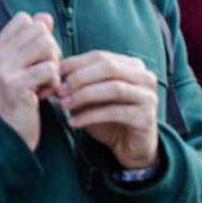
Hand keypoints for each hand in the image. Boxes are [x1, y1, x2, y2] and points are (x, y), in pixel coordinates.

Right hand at [0, 12, 61, 150]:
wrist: (7, 137)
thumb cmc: (20, 103)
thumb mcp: (21, 70)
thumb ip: (31, 43)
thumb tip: (46, 17)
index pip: (24, 19)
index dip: (40, 35)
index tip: (38, 58)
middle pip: (40, 30)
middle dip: (52, 50)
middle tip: (46, 73)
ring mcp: (3, 70)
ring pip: (46, 45)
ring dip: (54, 65)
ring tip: (45, 83)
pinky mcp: (16, 84)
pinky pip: (50, 69)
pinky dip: (55, 83)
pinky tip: (45, 95)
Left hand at [58, 49, 160, 169]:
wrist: (130, 146)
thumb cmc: (109, 118)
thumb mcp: (92, 97)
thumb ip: (78, 84)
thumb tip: (52, 76)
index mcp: (133, 66)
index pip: (100, 56)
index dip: (74, 64)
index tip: (53, 76)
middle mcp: (145, 77)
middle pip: (109, 67)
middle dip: (80, 78)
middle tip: (59, 91)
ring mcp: (148, 97)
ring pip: (114, 88)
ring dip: (84, 95)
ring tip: (64, 105)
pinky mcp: (146, 117)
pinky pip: (115, 112)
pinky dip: (90, 116)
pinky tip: (74, 122)